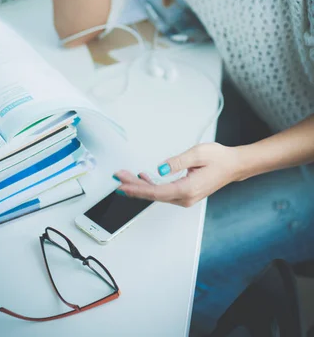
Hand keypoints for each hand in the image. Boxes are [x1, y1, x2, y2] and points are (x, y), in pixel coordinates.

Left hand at [113, 143, 242, 206]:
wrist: (233, 166)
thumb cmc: (219, 159)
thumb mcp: (197, 153)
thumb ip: (176, 162)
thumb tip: (159, 169)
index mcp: (187, 189)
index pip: (156, 192)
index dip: (137, 189)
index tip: (123, 186)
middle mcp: (185, 197)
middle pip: (153, 195)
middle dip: (134, 186)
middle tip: (118, 178)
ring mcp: (185, 197)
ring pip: (157, 194)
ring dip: (140, 185)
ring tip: (126, 176)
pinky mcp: (185, 194)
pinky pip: (163, 192)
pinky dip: (151, 185)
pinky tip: (143, 177)